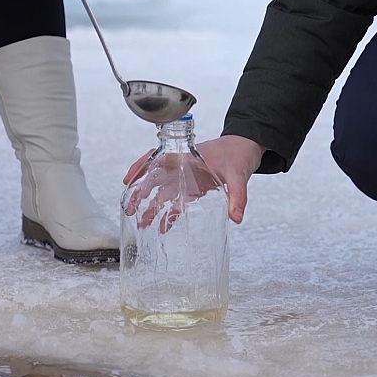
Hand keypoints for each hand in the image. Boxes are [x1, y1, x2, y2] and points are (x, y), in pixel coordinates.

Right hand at [123, 135, 264, 229]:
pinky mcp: (196, 188)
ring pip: (164, 193)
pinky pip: (178, 202)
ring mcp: (188, 178)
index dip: (140, 168)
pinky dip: (169, 214)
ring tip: (142, 223)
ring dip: (152, 207)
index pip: (157, 158)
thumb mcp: (238, 173)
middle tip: (129, 208)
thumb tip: (235, 216)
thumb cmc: (239, 152)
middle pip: (156, 179)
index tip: (129, 180)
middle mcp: (183, 167)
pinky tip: (163, 227)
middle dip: (140, 193)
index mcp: (187, 156)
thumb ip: (237, 195)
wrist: (248, 148)